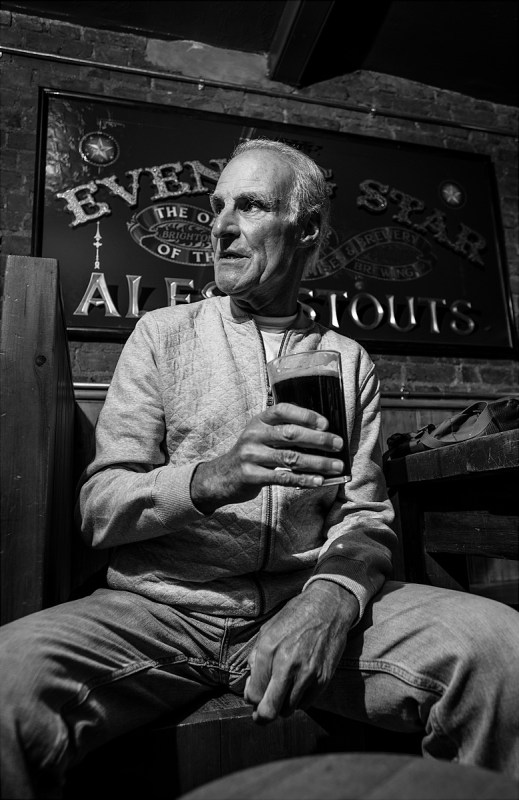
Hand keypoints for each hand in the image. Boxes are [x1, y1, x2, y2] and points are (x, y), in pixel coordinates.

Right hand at [190, 403, 343, 512]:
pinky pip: (283, 477)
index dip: (306, 415)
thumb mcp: (260, 434)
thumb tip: (322, 434)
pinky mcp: (252, 476)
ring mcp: (251, 456)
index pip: (283, 411)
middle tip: (338, 444)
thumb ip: (283, 430)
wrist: (221, 476)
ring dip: (317, 463)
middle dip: (318, 440)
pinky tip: (319, 481)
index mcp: (259, 420)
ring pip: (290, 458)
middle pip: (290, 435)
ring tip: (336, 466)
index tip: (326, 423)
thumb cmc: (251, 453)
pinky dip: (304, 479)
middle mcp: (254, 435)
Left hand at [244, 581, 358, 722]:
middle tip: (260, 715)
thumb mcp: (268, 630)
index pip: (254, 694)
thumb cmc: (294, 617)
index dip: (251, 699)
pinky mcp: (323, 679)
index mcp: (268, 650)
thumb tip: (251, 686)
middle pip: (269, 711)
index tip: (254, 696)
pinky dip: (299, 700)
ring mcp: (307, 673)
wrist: (327, 608)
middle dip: (262, 717)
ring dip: (282, 705)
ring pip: (288, 710)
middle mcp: (287, 664)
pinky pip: (306, 703)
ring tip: (282, 692)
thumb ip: (256, 659)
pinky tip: (297, 686)